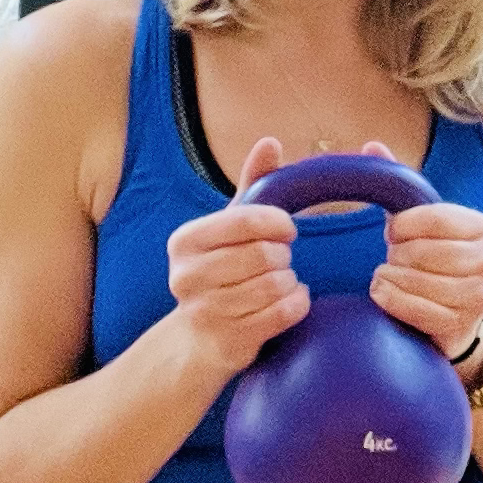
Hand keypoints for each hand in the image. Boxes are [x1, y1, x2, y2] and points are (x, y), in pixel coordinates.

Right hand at [162, 137, 307, 377]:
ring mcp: (205, 312)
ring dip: (290, 282)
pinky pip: (283, 313)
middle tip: (280, 262)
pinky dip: (297, 304)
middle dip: (283, 257)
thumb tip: (271, 142)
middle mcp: (186, 276)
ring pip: (276, 284)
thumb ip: (252, 184)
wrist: (198, 340)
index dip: (278, 222)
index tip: (289, 229)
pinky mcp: (228, 341)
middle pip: (264, 254)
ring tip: (282, 282)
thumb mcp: (230, 229)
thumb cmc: (222, 273)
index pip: (246, 220)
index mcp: (185, 241)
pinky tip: (290, 301)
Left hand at [370, 144, 482, 359]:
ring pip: (416, 281)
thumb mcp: (425, 222)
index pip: (434, 218)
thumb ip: (401, 185)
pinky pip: (415, 310)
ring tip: (388, 274)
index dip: (402, 225)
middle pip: (423, 251)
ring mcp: (481, 297)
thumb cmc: (437, 260)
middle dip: (396, 254)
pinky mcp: (461, 326)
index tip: (392, 231)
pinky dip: (391, 300)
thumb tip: (371, 146)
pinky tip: (383, 293)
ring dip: (389, 277)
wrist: (458, 316)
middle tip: (393, 257)